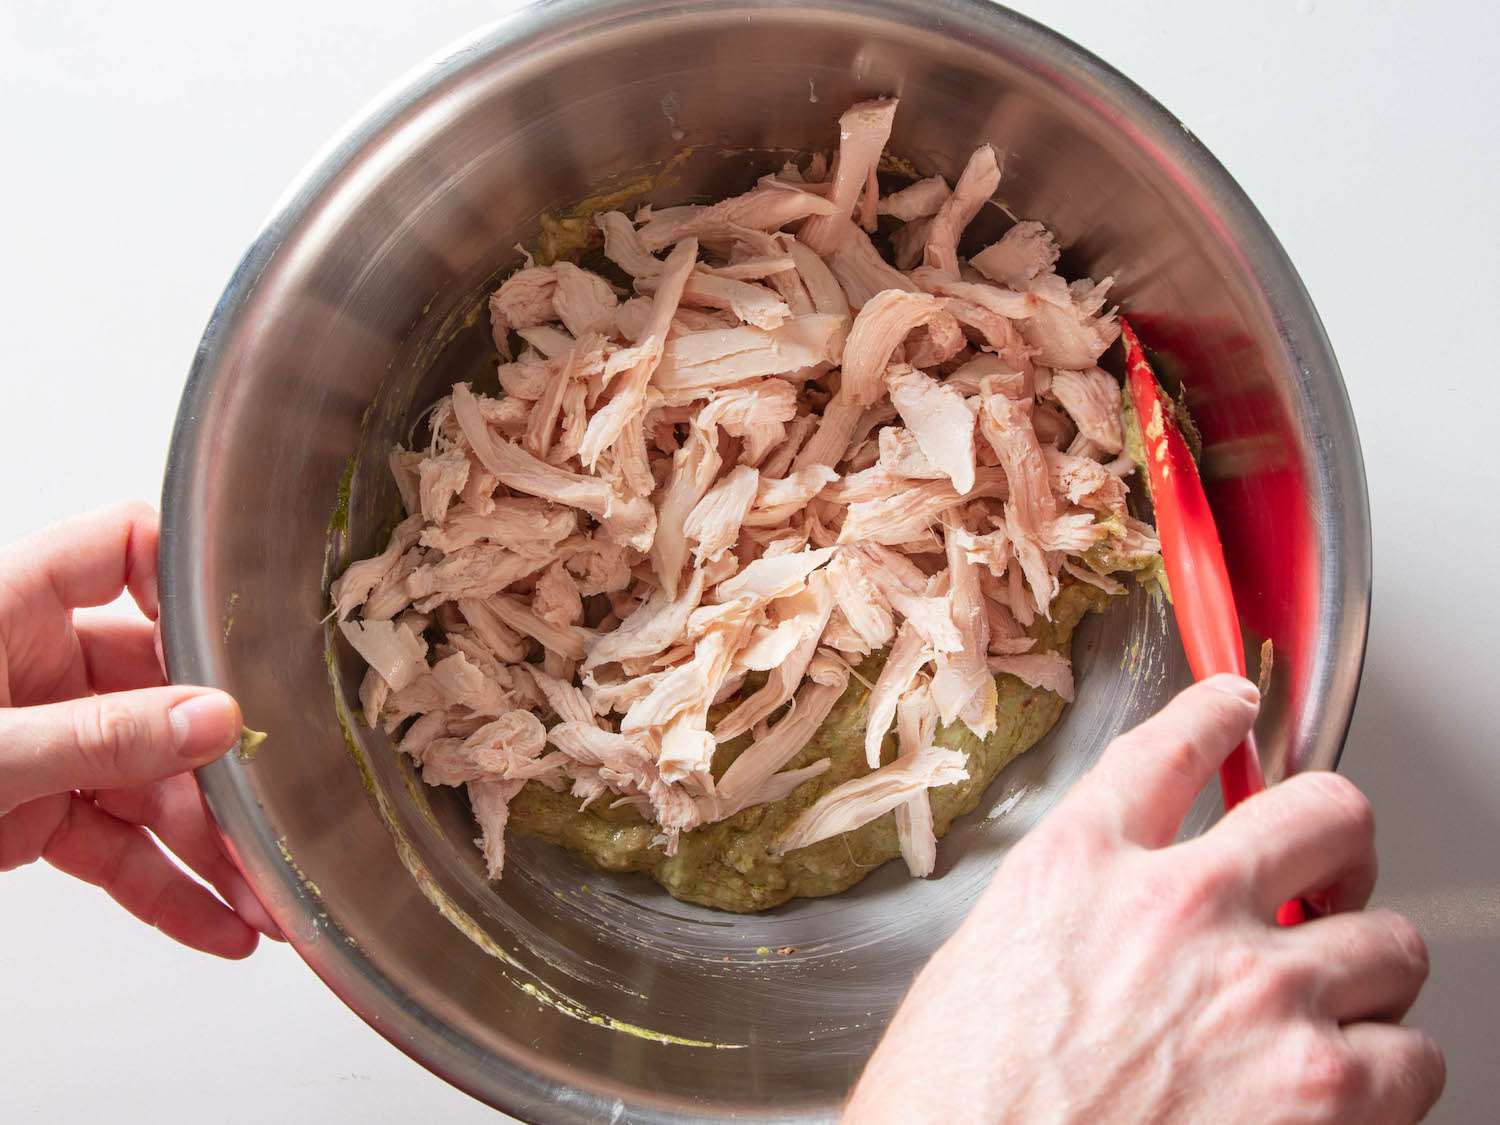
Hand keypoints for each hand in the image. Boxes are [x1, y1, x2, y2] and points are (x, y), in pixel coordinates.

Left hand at [0, 503, 280, 957]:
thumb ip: (98, 738)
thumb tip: (211, 720)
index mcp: (12, 607)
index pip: (123, 548)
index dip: (187, 577)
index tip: (240, 634)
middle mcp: (39, 666)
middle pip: (163, 689)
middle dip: (220, 761)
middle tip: (274, 806)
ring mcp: (45, 742)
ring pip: (150, 784)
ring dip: (207, 847)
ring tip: (264, 898)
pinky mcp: (38, 814)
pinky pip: (119, 848)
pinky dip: (167, 891)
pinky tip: (217, 923)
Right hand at [847, 675, 1443, 1123]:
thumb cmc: (951, 1100)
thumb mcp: (980, 961)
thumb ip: (1066, 914)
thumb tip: (1114, 920)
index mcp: (1078, 864)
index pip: (1172, 745)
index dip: (1217, 712)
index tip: (1235, 708)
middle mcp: (1177, 905)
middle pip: (1323, 810)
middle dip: (1339, 840)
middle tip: (1327, 878)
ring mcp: (1258, 991)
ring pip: (1391, 942)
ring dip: (1366, 973)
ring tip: (1336, 1006)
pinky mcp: (1317, 1090)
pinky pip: (1413, 1058)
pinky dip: (1389, 1073)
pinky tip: (1348, 1083)